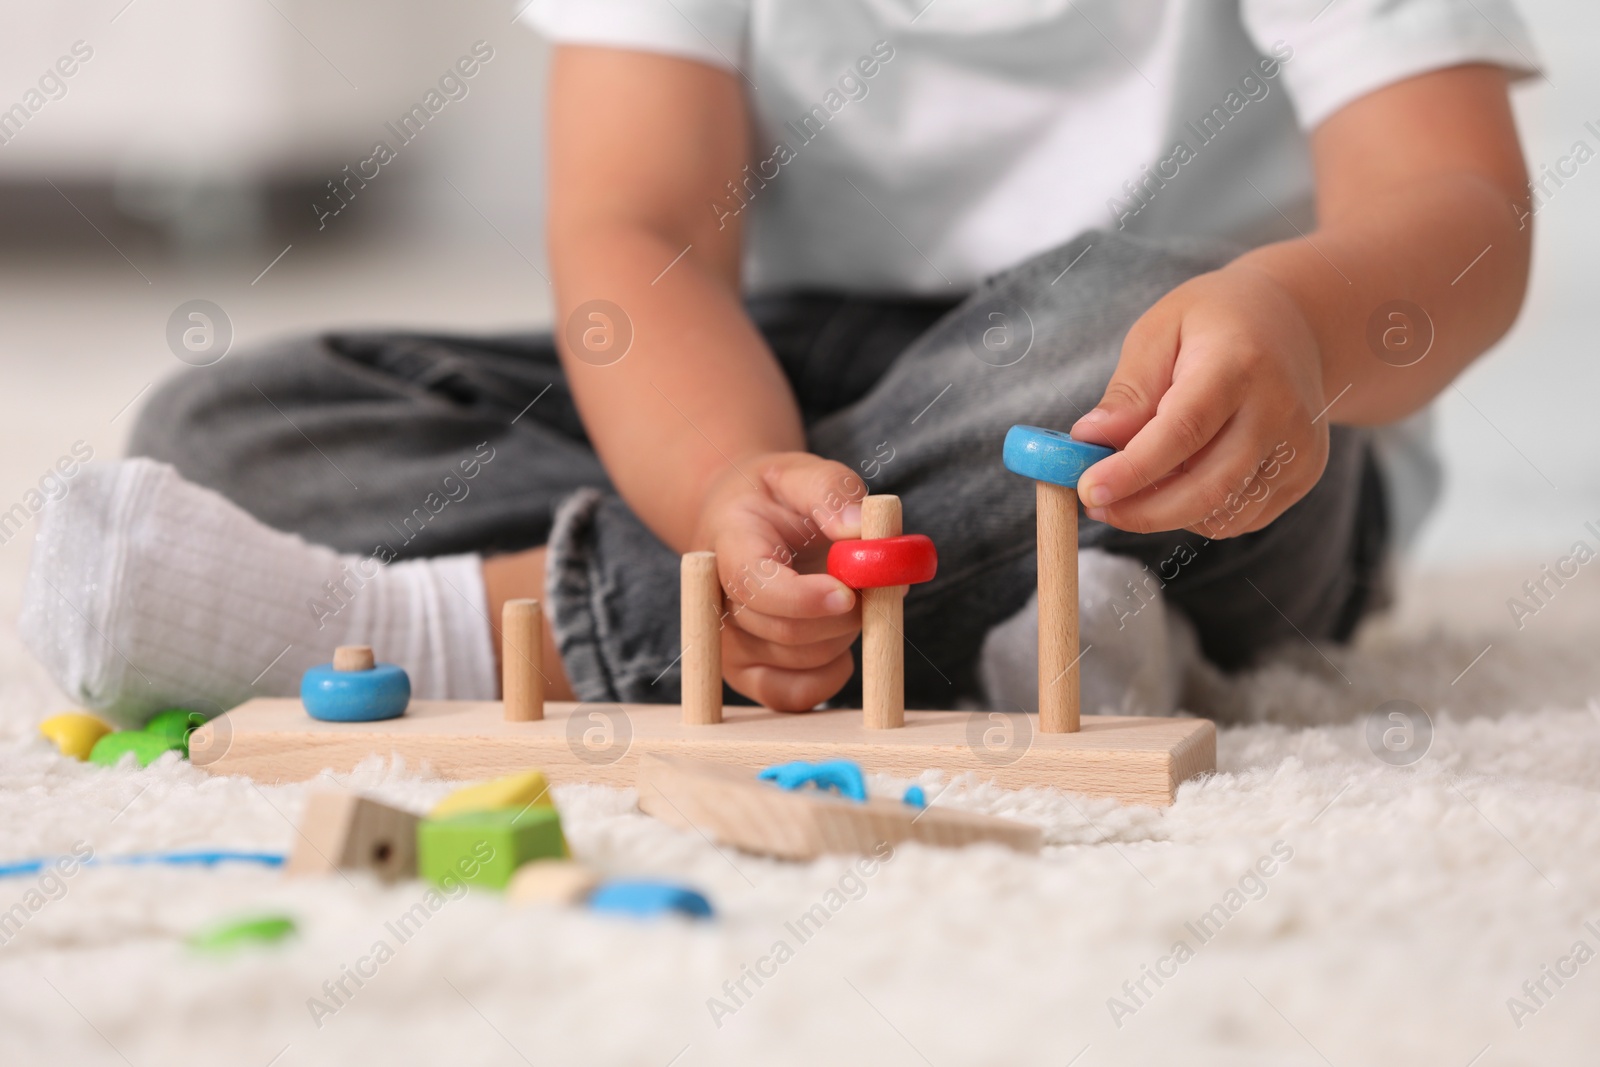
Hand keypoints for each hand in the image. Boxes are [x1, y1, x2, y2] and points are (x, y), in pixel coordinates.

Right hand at [689, 453, 866, 710]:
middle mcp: (715, 601)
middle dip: (843, 615)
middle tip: (873, 585)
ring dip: (843, 635)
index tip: (850, 593)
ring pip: (800, 662)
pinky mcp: (745, 675)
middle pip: (784, 632)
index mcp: (726, 544)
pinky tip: (838, 640)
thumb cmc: (776, 498)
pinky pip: (795, 696)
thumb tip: (861, 527)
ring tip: (846, 596)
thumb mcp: (801, 471)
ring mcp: (726, 643)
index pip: (755, 585)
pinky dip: (831, 675)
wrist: (740, 522)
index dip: (804, 599)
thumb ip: (831, 491)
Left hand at [1071, 263, 1329, 537]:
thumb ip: (1129, 390)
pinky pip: (1239, 517)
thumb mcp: (1160, 330)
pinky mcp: (1303, 475)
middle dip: (1142, 510)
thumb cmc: (1215, 324)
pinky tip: (1178, 480)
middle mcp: (1279, 411)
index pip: (1184, 430)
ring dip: (1165, 513)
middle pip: (1208, 486)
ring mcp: (1298, 448)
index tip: (1088, 489)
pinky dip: (1197, 512)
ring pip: (1222, 513)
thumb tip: (1090, 439)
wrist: (1295, 325)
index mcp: (1239, 363)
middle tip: (1095, 505)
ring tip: (1132, 484)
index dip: (1134, 469)